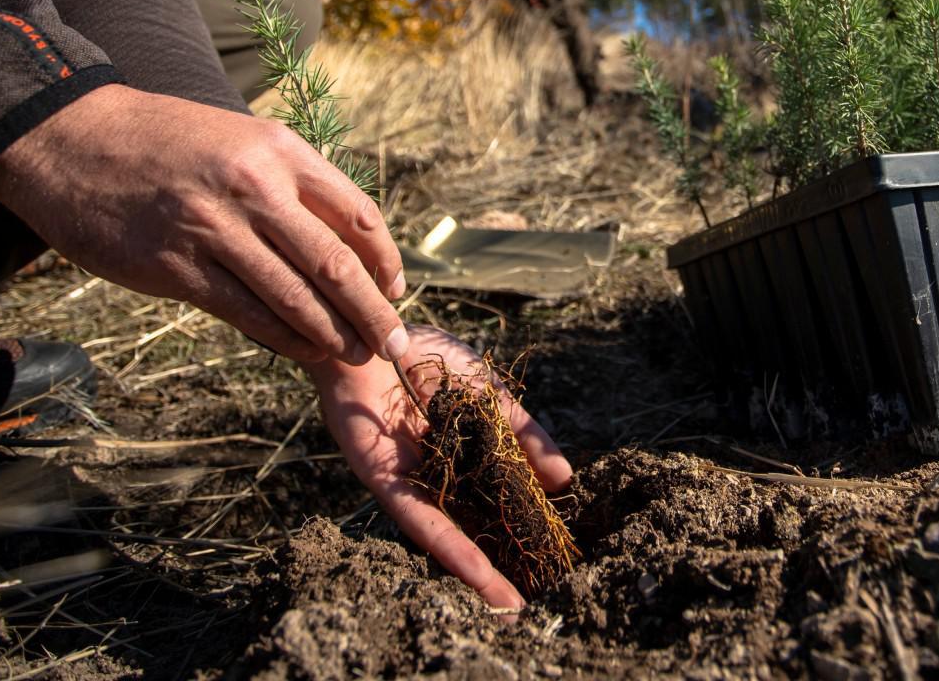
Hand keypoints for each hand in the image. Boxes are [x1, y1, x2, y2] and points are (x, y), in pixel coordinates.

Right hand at [0, 84, 408, 364]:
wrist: (73, 139)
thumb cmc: (166, 141)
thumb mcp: (241, 139)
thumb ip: (290, 182)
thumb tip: (346, 238)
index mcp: (279, 150)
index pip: (357, 213)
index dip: (386, 260)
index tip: (396, 290)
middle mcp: (255, 187)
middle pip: (336, 263)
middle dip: (374, 312)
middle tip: (396, 344)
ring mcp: (214, 229)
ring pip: (296, 296)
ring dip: (335, 334)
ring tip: (358, 356)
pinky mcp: (176, 268)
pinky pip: (248, 313)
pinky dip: (286, 337)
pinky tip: (307, 350)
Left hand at [305, 325, 573, 608]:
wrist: (374, 332)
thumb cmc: (423, 353)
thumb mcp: (490, 395)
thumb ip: (523, 435)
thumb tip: (564, 479)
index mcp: (460, 452)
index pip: (498, 496)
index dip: (524, 522)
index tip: (555, 552)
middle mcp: (434, 473)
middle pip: (474, 525)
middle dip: (501, 562)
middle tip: (534, 597)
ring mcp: (409, 480)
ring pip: (448, 534)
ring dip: (478, 573)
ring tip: (511, 607)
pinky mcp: (382, 481)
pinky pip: (419, 521)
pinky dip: (450, 547)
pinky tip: (478, 573)